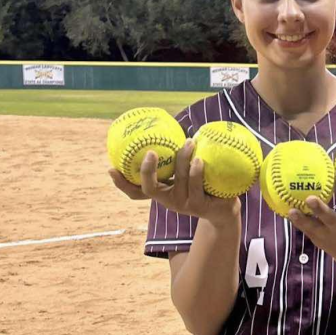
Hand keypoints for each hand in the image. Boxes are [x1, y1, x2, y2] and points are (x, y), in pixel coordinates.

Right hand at [108, 139, 240, 226]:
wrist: (224, 209)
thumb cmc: (202, 184)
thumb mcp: (185, 172)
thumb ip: (173, 157)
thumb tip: (162, 125)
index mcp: (162, 193)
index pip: (135, 192)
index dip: (122, 183)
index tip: (111, 168)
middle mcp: (169, 201)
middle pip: (152, 188)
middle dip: (148, 171)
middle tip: (150, 151)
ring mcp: (185, 205)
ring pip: (179, 183)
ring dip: (182, 162)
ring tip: (188, 144)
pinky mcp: (202, 207)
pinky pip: (198, 188)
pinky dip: (197, 173)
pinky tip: (199, 159)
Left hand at [287, 170, 335, 260]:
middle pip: (330, 218)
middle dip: (320, 209)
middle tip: (310, 198)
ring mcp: (327, 234)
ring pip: (314, 226)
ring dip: (302, 219)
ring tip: (292, 210)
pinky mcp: (316, 237)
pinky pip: (305, 229)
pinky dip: (297, 221)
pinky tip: (287, 211)